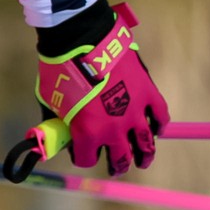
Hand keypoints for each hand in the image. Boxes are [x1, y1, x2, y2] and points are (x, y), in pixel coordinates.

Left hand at [35, 3, 169, 175]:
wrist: (82, 42)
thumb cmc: (61, 70)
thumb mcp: (49, 101)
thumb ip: (55, 122)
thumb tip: (54, 132)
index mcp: (88, 133)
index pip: (87, 159)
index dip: (82, 157)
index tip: (80, 153)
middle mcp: (114, 129)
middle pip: (120, 157)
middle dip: (117, 165)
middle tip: (117, 168)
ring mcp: (135, 112)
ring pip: (145, 143)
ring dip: (145, 155)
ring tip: (143, 160)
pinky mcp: (148, 94)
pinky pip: (160, 116)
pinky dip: (160, 125)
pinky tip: (157, 130)